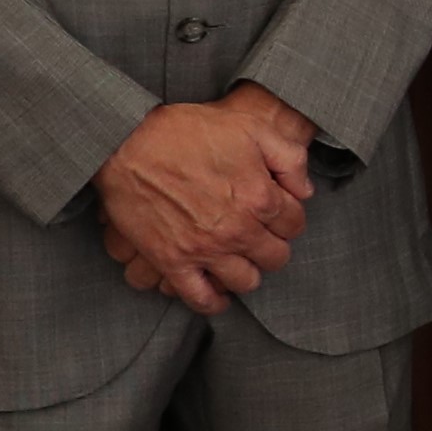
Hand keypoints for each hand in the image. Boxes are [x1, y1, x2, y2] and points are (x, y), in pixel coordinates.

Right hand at [99, 84, 314, 313]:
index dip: (289, 218)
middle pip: (276, 256)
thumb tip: (305, 191)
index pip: (295, 224)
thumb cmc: (187, 131)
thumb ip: (288, 158)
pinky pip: (200, 298)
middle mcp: (238, 230)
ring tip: (239, 259)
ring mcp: (204, 249)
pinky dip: (213, 302)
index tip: (276, 212)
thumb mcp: (251, 128)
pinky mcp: (171, 261)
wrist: (126, 141)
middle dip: (272, 245)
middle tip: (259, 235)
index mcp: (260, 198)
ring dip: (247, 272)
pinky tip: (217, 293)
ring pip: (246, 282)